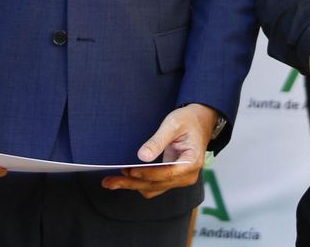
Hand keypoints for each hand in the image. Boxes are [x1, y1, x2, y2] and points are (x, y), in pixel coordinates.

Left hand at [100, 103, 215, 196]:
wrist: (199, 121)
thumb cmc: (188, 120)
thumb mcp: (173, 124)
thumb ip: (158, 141)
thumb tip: (142, 156)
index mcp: (192, 162)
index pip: (167, 174)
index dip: (147, 174)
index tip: (129, 171)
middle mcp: (187, 176)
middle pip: (156, 185)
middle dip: (132, 183)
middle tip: (110, 181)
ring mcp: (179, 179)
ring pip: (152, 188)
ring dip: (132, 185)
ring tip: (111, 181)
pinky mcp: (171, 178)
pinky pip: (153, 186)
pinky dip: (139, 183)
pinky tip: (124, 178)